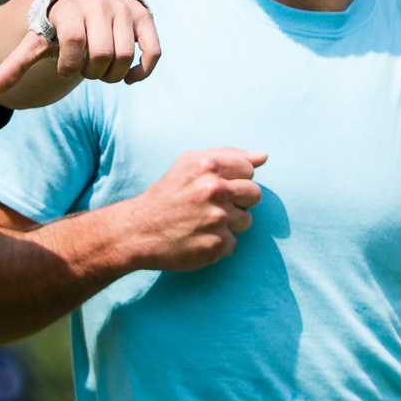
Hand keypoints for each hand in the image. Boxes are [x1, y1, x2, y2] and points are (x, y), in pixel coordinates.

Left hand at [0, 0, 160, 93]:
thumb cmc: (59, 26)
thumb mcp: (37, 41)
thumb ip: (17, 63)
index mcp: (71, 9)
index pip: (74, 43)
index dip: (69, 66)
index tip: (65, 69)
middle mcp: (101, 4)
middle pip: (102, 54)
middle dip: (91, 73)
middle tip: (85, 70)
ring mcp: (125, 10)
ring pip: (126, 56)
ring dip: (113, 75)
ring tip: (102, 71)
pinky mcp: (145, 17)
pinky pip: (153, 51)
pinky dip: (142, 72)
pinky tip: (129, 79)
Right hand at [121, 148, 267, 269]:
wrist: (137, 231)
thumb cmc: (166, 195)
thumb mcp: (189, 164)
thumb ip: (227, 156)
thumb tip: (263, 157)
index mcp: (208, 166)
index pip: (249, 170)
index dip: (234, 180)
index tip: (215, 189)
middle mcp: (214, 190)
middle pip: (254, 194)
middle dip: (238, 201)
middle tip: (212, 207)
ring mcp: (217, 219)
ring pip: (246, 221)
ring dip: (229, 224)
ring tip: (202, 223)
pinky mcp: (216, 244)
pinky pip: (233, 243)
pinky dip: (218, 244)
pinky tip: (198, 239)